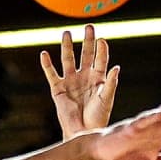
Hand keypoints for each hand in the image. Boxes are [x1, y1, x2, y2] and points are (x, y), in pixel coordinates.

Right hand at [39, 25, 117, 139]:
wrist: (83, 132)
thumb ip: (111, 83)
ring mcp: (71, 81)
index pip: (100, 58)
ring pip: (68, 60)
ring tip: (66, 33)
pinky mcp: (58, 89)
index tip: (101, 40)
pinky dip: (47, 64)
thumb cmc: (98, 118)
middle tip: (89, 27)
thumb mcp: (107, 99)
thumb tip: (116, 67)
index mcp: (98, 78)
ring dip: (67, 47)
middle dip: (87, 41)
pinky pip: (51, 74)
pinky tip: (44, 54)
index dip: (101, 49)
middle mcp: (84, 77)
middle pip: (86, 54)